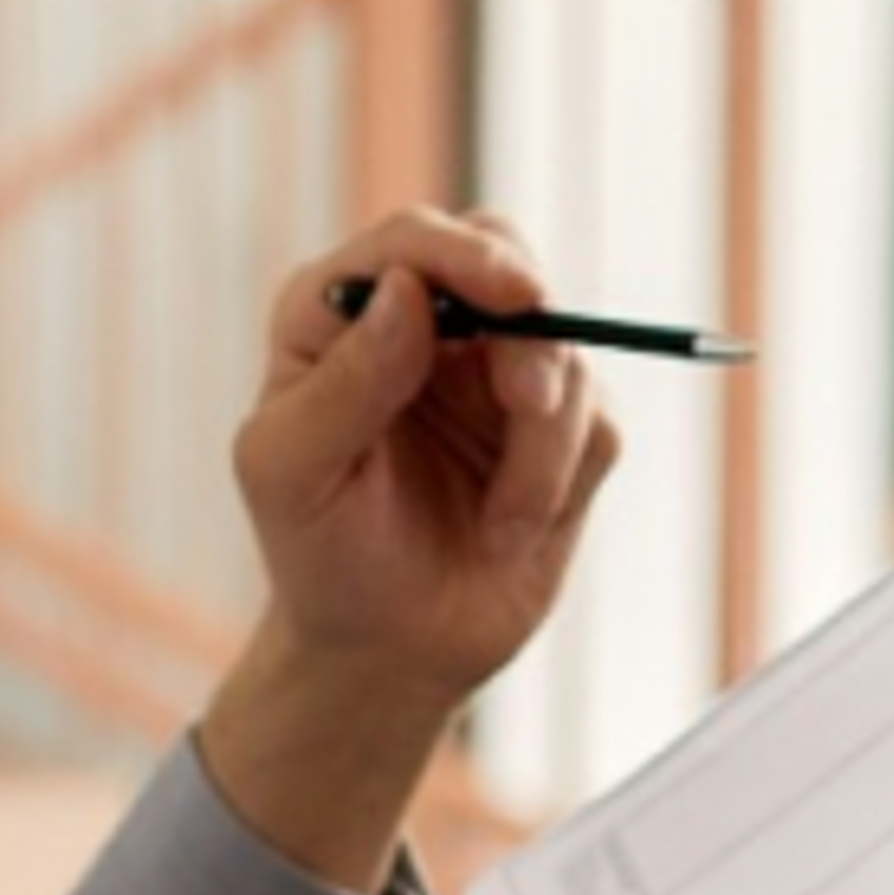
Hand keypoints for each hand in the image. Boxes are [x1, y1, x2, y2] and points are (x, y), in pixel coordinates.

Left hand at [198, 210, 622, 891]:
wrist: (385, 651)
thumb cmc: (320, 554)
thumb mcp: (293, 472)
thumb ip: (345, 382)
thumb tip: (406, 293)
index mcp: (341, 315)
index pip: (414, 243)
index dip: (467, 255)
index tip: (517, 296)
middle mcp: (425, 326)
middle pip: (507, 259)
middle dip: (532, 323)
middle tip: (529, 397)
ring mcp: (498, 373)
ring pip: (565, 353)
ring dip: (541, 448)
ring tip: (499, 524)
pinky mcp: (561, 431)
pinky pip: (599, 422)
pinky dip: (560, 480)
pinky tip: (511, 530)